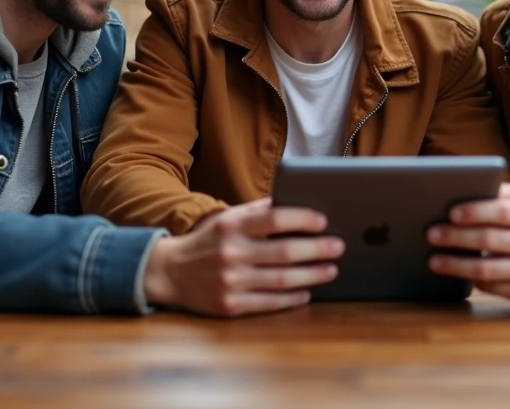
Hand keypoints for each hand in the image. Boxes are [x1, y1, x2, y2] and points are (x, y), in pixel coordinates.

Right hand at [142, 198, 343, 316]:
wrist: (170, 272)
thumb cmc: (208, 241)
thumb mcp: (228, 219)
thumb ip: (258, 212)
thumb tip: (296, 204)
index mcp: (231, 226)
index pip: (274, 219)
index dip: (302, 219)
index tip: (324, 221)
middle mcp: (230, 253)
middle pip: (284, 252)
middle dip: (317, 249)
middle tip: (339, 246)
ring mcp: (230, 282)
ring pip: (282, 279)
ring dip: (312, 275)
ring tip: (331, 269)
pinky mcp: (230, 306)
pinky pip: (269, 302)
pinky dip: (292, 297)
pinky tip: (307, 292)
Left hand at [426, 182, 509, 305]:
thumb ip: (508, 192)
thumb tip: (472, 187)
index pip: (501, 211)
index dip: (474, 212)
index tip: (450, 213)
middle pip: (489, 240)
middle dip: (455, 237)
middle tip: (432, 234)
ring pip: (486, 269)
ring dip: (456, 265)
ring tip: (435, 260)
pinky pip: (493, 287)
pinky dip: (472, 280)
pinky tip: (458, 274)